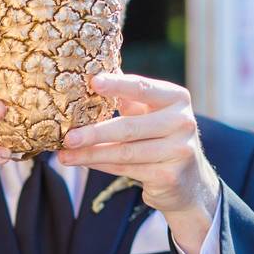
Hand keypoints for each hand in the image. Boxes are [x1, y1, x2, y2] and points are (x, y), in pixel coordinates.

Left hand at [58, 73, 219, 253]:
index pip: (141, 87)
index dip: (117, 85)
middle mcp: (183, 122)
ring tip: (64, 155)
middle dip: (94, 132)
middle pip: (129, 127)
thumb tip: (89, 74)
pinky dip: (99, 165)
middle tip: (67, 136)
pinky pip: (126, 168)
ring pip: (124, 152)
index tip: (93, 82)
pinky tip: (80, 161)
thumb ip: (126, 95)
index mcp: (175, 98)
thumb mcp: (148, 111)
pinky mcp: (170, 176)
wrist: (189, 180)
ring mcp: (180, 151)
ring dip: (90, 153)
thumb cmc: (158, 135)